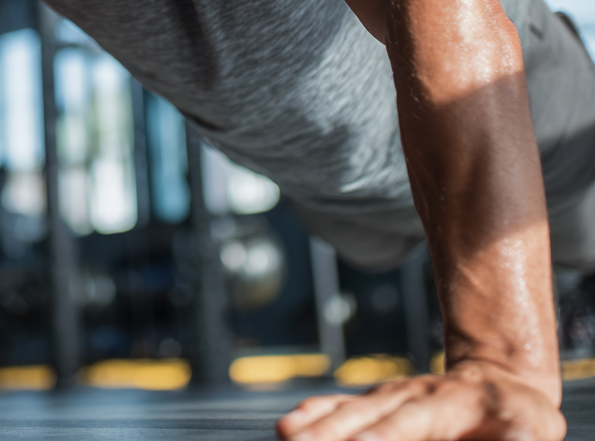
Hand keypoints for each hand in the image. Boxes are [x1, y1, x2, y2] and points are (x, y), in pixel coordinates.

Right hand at [276, 361, 565, 440]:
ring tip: (284, 434)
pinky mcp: (381, 405)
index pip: (403, 426)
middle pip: (364, 418)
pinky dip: (318, 414)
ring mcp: (391, 399)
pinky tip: (291, 423)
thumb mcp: (530, 431)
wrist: (502, 380)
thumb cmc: (521, 417)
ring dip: (316, 425)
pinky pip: (345, 408)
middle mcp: (408, 399)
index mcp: (444, 407)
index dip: (377, 437)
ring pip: (349, 413)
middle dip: (329, 433)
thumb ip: (513, 439)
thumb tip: (508, 439)